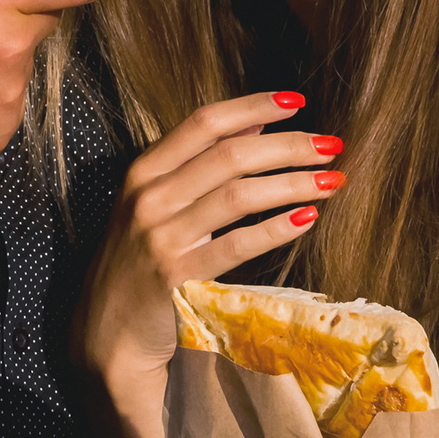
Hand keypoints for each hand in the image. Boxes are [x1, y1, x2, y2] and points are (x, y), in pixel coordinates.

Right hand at [75, 93, 345, 437]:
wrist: (106, 336)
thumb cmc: (138, 265)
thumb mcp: (156, 206)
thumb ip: (198, 167)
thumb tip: (259, 129)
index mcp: (143, 171)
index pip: (204, 122)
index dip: (253, 107)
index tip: (296, 101)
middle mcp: (148, 197)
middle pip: (230, 155)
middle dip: (288, 145)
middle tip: (332, 145)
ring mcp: (160, 237)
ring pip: (238, 194)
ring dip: (292, 183)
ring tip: (332, 180)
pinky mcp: (176, 277)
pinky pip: (237, 244)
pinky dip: (276, 228)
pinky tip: (307, 219)